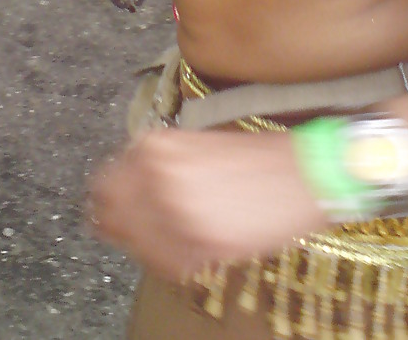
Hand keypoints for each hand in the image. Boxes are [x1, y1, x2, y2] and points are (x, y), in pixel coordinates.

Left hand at [87, 129, 327, 279]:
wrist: (303, 173)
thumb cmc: (253, 156)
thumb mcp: (196, 144)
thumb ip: (159, 162)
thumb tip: (129, 182)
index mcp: (157, 148)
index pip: (104, 182)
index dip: (107, 196)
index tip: (111, 203)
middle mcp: (160, 179)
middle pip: (110, 213)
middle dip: (116, 220)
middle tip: (128, 226)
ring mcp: (179, 215)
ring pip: (135, 243)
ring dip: (143, 242)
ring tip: (164, 236)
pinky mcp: (203, 247)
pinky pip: (164, 264)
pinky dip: (167, 260)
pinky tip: (184, 248)